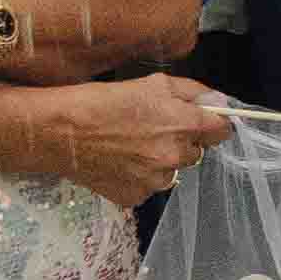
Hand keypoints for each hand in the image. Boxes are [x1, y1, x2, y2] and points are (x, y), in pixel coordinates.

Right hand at [48, 74, 236, 211]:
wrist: (59, 132)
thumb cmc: (101, 101)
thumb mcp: (152, 83)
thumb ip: (192, 92)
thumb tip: (218, 102)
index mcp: (182, 124)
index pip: (222, 131)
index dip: (214, 124)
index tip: (206, 122)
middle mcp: (173, 156)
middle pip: (196, 152)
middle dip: (183, 141)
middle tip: (154, 129)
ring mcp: (154, 180)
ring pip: (173, 172)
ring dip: (162, 161)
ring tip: (132, 146)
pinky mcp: (134, 196)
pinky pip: (149, 187)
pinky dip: (140, 176)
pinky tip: (120, 161)